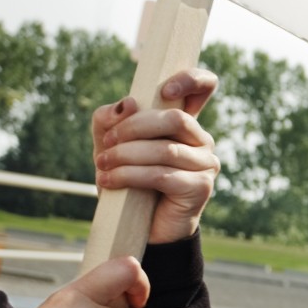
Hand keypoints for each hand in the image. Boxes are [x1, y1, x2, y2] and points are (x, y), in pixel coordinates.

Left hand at [93, 68, 219, 244]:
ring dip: (126, 156)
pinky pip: (162, 174)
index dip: (190, 79)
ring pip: (165, 149)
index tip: (164, 91)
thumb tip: (127, 103)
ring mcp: (206, 164)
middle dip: (134, 128)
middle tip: (107, 143)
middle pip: (175, 118)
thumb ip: (109, 120)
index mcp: (183, 124)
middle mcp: (201, 140)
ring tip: (101, 166)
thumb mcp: (110, 146)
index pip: (203, 87)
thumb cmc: (128, 182)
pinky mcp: (200, 188)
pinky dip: (129, 176)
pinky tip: (108, 181)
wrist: (140, 228)